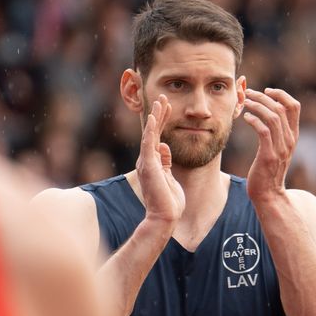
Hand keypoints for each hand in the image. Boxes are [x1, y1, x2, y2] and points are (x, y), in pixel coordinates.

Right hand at [135, 96, 184, 225]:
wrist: (164, 218)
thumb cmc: (168, 201)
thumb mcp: (169, 177)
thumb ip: (166, 161)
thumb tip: (165, 146)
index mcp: (152, 161)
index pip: (157, 136)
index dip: (162, 121)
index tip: (167, 106)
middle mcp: (147, 159)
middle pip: (152, 132)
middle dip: (159, 113)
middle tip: (163, 97)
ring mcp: (146, 162)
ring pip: (150, 134)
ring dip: (156, 116)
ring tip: (160, 101)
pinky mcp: (148, 166)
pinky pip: (148, 143)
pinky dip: (151, 130)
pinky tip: (154, 117)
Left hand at [243, 88, 299, 203]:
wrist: (269, 195)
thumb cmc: (268, 171)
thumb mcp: (277, 149)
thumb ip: (276, 133)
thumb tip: (267, 114)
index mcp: (293, 136)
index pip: (295, 106)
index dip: (281, 94)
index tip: (267, 91)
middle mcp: (290, 140)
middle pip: (281, 108)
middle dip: (264, 96)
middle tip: (249, 93)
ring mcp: (281, 148)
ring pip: (273, 117)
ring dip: (257, 106)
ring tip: (246, 102)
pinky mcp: (269, 156)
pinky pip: (263, 131)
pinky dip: (254, 121)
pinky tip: (246, 118)